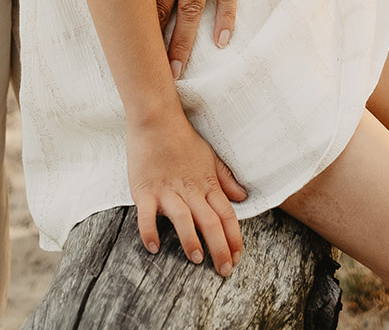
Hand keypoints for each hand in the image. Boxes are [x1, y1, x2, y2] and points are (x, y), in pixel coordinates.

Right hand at [127, 112, 244, 274]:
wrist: (156, 119)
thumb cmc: (184, 139)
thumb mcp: (210, 157)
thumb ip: (225, 178)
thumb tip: (243, 196)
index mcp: (207, 184)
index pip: (226, 215)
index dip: (233, 238)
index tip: (237, 257)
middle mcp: (190, 190)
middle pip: (210, 222)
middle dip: (219, 248)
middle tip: (224, 270)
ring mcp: (167, 191)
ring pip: (183, 219)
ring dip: (191, 240)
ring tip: (197, 258)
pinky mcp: (145, 190)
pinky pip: (147, 215)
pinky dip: (150, 231)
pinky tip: (153, 247)